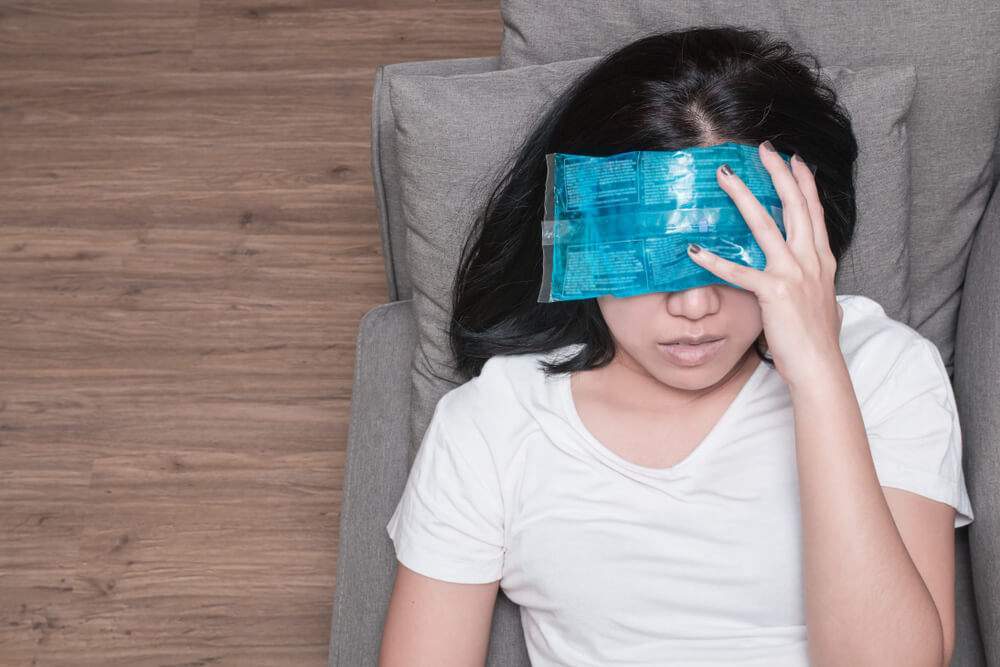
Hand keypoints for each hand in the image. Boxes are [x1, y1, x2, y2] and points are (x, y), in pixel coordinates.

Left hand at [685, 141, 843, 389]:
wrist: (820, 367)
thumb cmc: (817, 341)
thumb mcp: (822, 304)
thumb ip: (814, 285)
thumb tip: (812, 283)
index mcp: (822, 262)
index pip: (814, 212)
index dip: (804, 183)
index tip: (794, 159)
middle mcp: (811, 261)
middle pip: (795, 206)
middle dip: (779, 174)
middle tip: (764, 149)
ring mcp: (793, 274)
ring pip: (766, 226)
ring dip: (743, 197)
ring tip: (725, 177)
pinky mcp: (774, 293)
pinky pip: (739, 272)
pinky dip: (715, 261)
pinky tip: (694, 250)